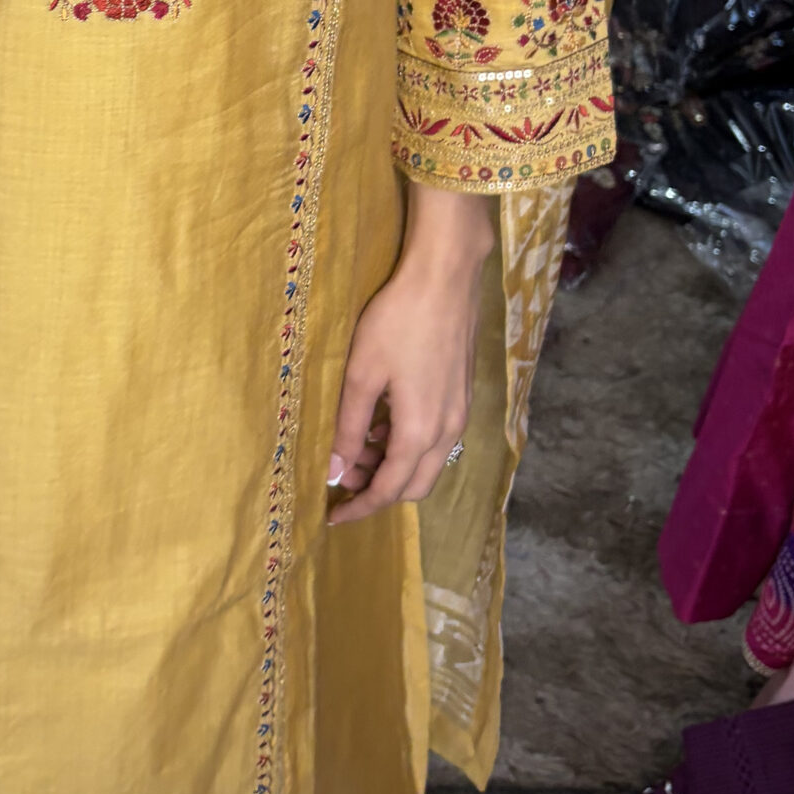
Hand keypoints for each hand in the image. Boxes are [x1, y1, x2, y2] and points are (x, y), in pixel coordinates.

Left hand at [327, 184, 493, 523]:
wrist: (445, 277)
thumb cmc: (398, 321)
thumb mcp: (362, 374)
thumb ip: (349, 426)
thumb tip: (333, 470)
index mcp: (420, 432)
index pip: (389, 490)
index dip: (360, 507)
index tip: (332, 515)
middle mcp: (447, 431)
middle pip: (415, 485)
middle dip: (378, 489)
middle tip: (341, 474)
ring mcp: (459, 412)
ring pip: (427, 462)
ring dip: (393, 465)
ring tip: (355, 444)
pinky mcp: (461, 394)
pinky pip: (435, 438)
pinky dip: (408, 443)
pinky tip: (382, 420)